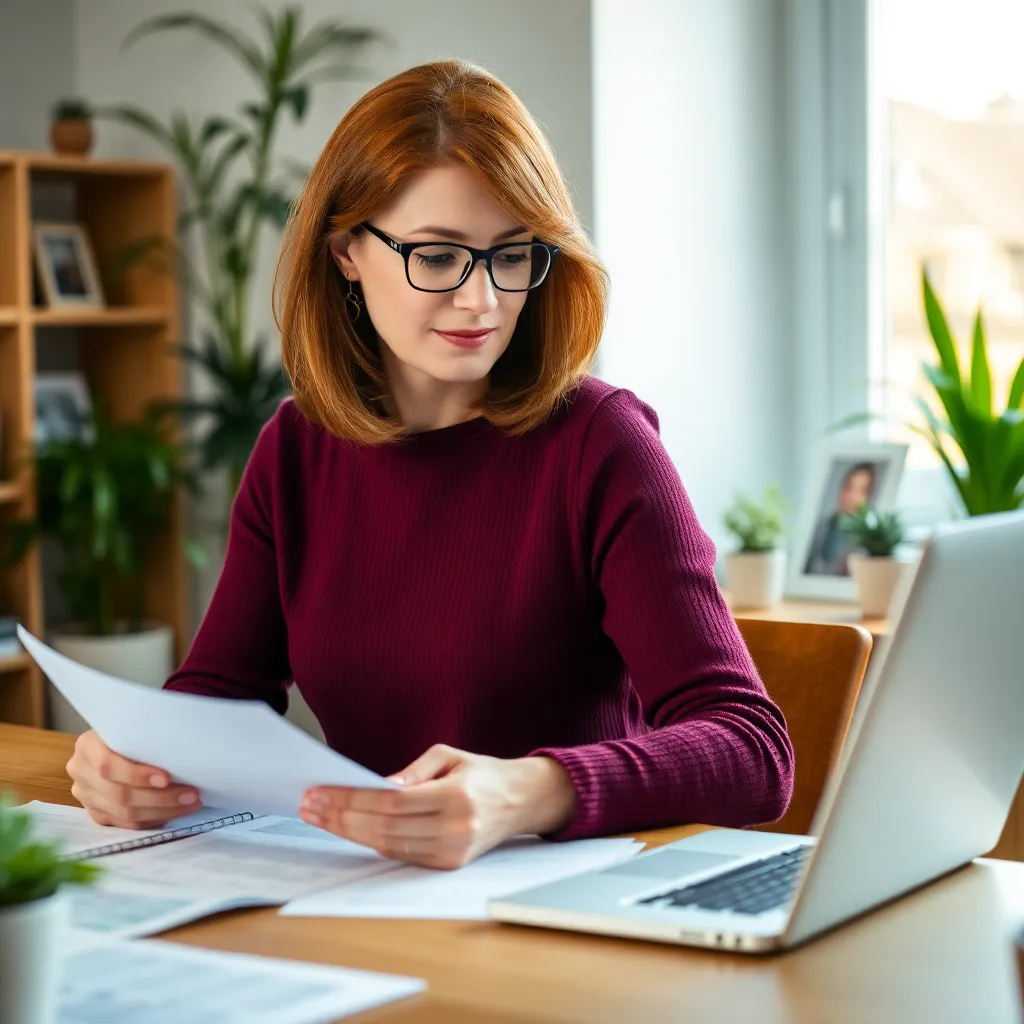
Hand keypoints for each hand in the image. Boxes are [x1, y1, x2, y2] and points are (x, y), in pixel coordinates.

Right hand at [66, 729, 201, 828]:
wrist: (115, 743)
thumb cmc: (133, 731)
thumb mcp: (134, 726)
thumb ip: (145, 738)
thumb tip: (183, 753)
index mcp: (87, 746)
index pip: (108, 765)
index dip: (137, 775)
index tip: (167, 778)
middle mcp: (80, 772)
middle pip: (119, 794)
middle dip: (160, 798)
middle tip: (191, 795)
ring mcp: (86, 795)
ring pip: (124, 813)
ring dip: (162, 812)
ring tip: (190, 804)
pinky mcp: (96, 813)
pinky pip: (125, 824)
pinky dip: (153, 820)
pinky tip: (173, 813)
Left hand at [299, 744, 576, 868]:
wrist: (521, 801)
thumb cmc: (481, 773)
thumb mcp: (448, 756)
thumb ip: (411, 772)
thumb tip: (374, 787)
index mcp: (456, 797)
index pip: (392, 803)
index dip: (351, 800)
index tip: (320, 792)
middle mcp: (456, 829)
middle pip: (384, 828)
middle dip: (341, 817)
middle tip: (310, 805)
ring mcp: (453, 852)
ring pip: (388, 846)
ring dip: (349, 832)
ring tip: (321, 816)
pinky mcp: (449, 865)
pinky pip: (401, 855)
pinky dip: (372, 842)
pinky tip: (349, 828)